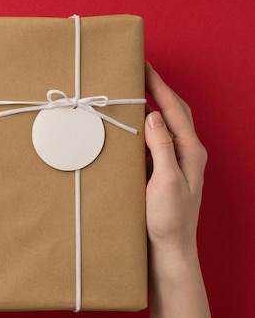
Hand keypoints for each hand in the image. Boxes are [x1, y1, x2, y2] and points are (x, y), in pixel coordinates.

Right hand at [144, 62, 218, 317]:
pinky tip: (127, 128)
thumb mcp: (165, 182)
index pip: (173, 109)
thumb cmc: (169, 221)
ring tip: (131, 93)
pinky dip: (141, 128)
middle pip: (173, 111)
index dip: (159, 85)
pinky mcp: (161, 173)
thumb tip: (152, 115)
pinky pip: (153, 142)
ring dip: (150, 106)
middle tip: (136, 73)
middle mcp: (186, 153)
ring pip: (164, 125)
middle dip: (157, 89)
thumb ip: (162, 147)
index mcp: (190, 151)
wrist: (169, 252)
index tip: (144, 65)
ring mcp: (174, 163)